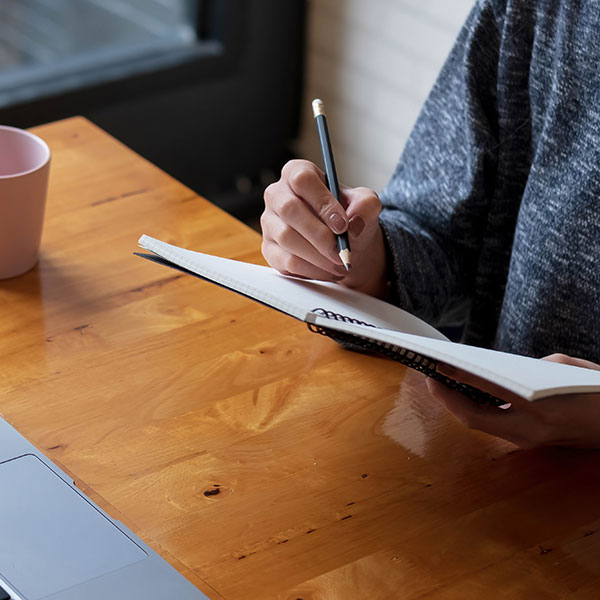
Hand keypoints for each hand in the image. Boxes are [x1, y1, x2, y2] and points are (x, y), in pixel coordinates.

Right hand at [261, 159, 387, 296]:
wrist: (343, 245)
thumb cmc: (348, 219)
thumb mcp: (365, 205)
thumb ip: (365, 205)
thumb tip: (354, 221)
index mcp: (297, 173)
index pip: (302, 179)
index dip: (323, 202)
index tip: (342, 225)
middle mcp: (277, 195)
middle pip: (289, 209)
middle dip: (320, 235)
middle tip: (341, 251)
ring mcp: (270, 223)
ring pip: (287, 238)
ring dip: (318, 256)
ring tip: (339, 262)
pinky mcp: (270, 249)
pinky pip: (287, 261)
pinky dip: (313, 270)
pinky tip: (328, 270)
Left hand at [426, 354, 599, 448]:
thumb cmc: (599, 393)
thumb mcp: (569, 368)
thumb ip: (530, 366)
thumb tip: (498, 369)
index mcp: (541, 408)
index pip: (488, 392)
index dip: (459, 379)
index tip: (438, 365)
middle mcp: (531, 429)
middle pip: (474, 418)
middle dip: (446, 399)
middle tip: (429, 376)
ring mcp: (529, 440)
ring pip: (480, 425)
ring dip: (457, 405)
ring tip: (440, 383)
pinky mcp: (529, 443)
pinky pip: (493, 426)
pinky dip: (474, 409)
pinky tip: (465, 394)